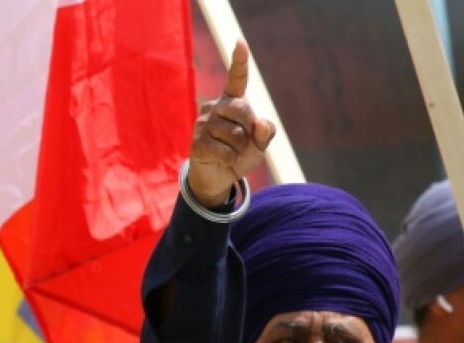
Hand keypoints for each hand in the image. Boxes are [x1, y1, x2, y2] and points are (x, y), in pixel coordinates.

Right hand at [187, 40, 275, 207]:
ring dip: (240, 150)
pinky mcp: (197, 143)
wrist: (217, 178)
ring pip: (236, 134)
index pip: (237, 79)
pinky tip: (223, 161)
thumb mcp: (260, 144)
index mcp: (231, 102)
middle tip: (240, 143)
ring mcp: (203, 124)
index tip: (240, 42)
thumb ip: (266, 132)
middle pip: (243, 110)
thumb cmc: (239, 155)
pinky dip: (230, 160)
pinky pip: (225, 151)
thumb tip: (259, 123)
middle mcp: (215, 107)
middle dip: (249, 130)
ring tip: (230, 153)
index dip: (239, 61)